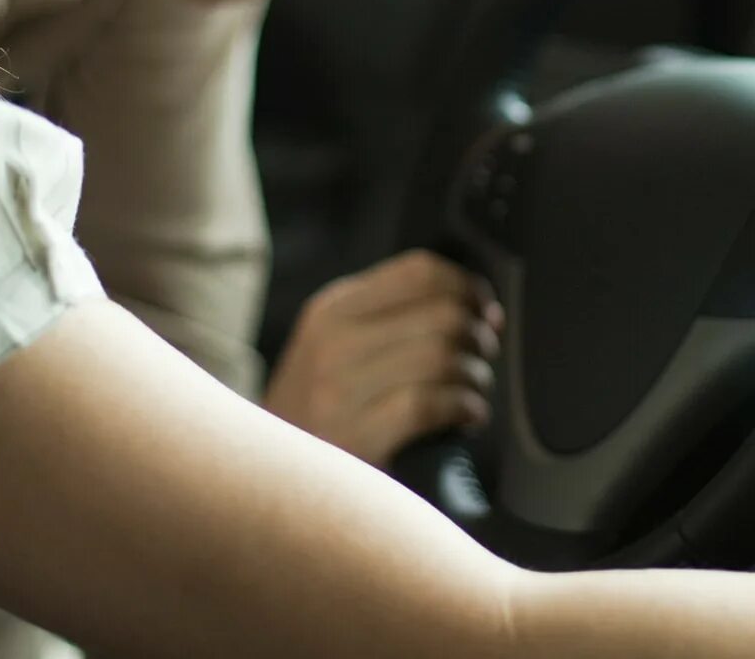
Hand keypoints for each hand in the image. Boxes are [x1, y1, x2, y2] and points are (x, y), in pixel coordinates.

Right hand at [263, 249, 502, 467]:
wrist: (267, 482)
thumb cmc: (322, 413)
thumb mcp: (336, 349)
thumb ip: (394, 319)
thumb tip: (480, 307)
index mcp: (332, 310)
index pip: (420, 271)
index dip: (468, 287)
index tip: (486, 312)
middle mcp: (331, 343)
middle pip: (441, 315)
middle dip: (478, 336)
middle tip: (483, 358)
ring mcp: (337, 391)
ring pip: (441, 358)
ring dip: (476, 376)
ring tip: (474, 392)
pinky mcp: (354, 439)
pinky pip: (430, 405)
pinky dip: (465, 407)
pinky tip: (468, 417)